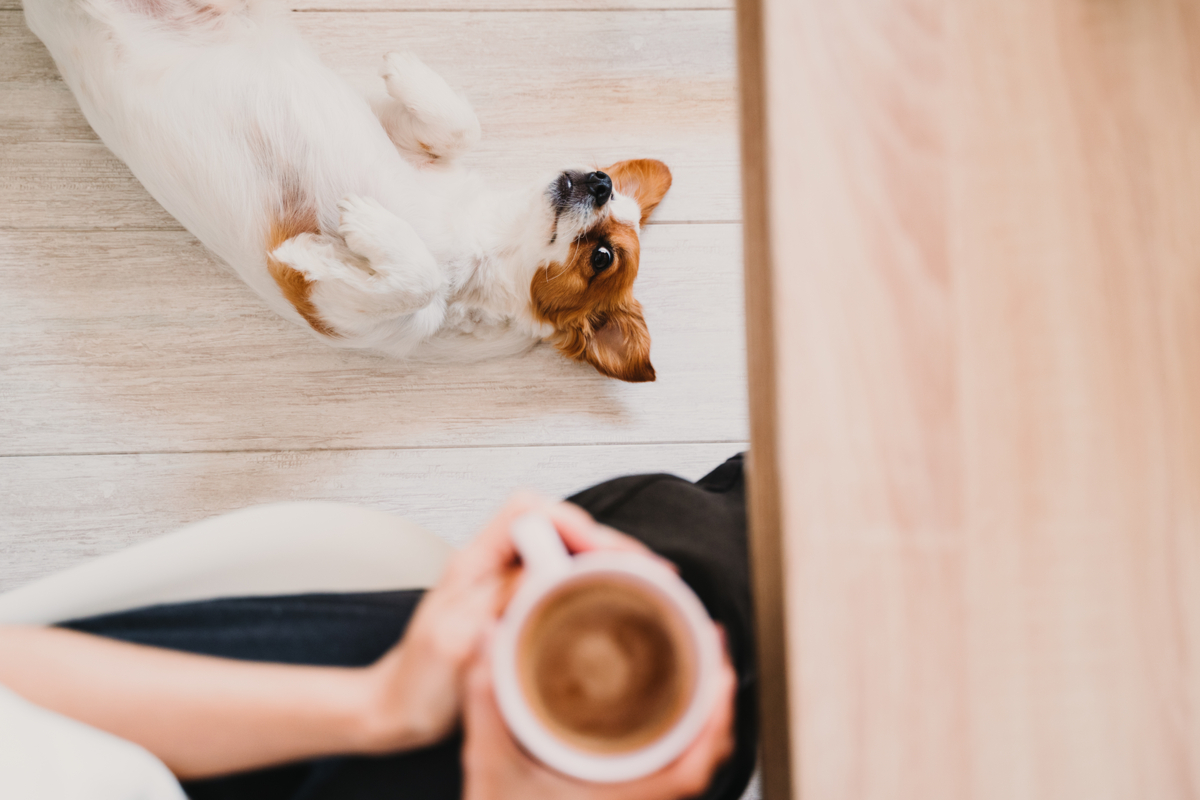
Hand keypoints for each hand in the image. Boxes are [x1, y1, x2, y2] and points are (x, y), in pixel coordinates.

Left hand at [357, 493, 656, 751]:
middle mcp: (493, 565)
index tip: (610, 553)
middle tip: (648, 574)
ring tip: (645, 586)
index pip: (529, 508)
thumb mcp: (456, 640)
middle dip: (607, 544)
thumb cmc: (417, 683)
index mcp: (474, 561)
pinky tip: (617, 606)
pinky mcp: (518, 611)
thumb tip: (551, 566)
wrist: (397, 714)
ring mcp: (506, 587)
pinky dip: (597, 589)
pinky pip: (565, 584)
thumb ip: (499, 598)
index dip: (575, 521)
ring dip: (608, 564)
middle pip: (559, 527)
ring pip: (567, 554)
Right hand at [460, 640, 737, 799]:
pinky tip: (674, 705)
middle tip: (713, 646)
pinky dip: (684, 736)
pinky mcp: (626, 798)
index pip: (691, 772)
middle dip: (717, 703)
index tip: (723, 675)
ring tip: (701, 665)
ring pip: (691, 764)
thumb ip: (487, 705)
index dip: (716, 724)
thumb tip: (490, 640)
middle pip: (704, 759)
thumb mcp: (489, 768)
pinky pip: (673, 770)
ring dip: (702, 717)